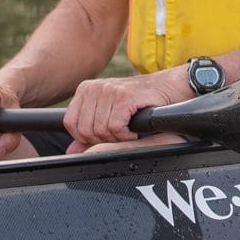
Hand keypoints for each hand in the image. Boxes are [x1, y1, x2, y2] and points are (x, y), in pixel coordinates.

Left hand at [63, 71, 183, 152]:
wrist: (167, 88)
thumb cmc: (138, 103)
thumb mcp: (109, 115)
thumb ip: (89, 133)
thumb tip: (71, 151)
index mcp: (85, 89)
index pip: (71, 123)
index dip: (87, 137)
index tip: (105, 135)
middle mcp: (94, 87)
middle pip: (85, 130)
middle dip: (103, 140)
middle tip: (120, 134)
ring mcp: (109, 90)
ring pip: (100, 130)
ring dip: (117, 138)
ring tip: (128, 129)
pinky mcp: (125, 97)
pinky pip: (115, 127)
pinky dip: (126, 135)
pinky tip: (135, 129)